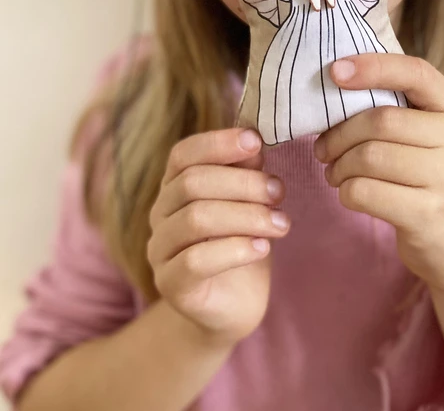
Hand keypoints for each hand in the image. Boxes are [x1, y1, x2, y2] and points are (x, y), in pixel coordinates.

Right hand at [147, 128, 289, 346]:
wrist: (231, 306)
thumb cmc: (240, 243)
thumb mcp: (248, 202)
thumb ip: (246, 171)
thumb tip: (256, 139)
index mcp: (175, 187)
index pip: (183, 154)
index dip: (218, 143)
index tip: (255, 141)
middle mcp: (160, 214)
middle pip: (192, 183)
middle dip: (243, 183)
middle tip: (279, 191)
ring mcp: (160, 251)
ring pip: (196, 219)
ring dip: (246, 216)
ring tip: (281, 223)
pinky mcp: (171, 285)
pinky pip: (197, 260)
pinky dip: (236, 249)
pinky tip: (262, 248)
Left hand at [313, 53, 443, 295]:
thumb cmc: (428, 179)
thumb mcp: (428, 136)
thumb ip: (397, 108)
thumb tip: (335, 83)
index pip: (415, 73)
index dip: (373, 67)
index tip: (334, 71)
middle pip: (381, 121)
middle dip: (340, 134)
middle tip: (324, 148)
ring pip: (369, 157)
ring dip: (340, 166)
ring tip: (336, 173)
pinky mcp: (430, 213)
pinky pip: (366, 192)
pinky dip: (346, 191)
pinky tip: (350, 193)